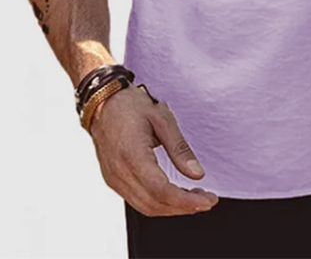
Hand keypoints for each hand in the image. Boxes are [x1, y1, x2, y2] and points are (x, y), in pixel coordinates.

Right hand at [88, 83, 219, 216]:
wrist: (103, 102)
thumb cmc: (130, 105)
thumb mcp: (162, 120)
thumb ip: (180, 149)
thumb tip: (197, 174)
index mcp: (132, 156)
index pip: (162, 191)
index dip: (186, 201)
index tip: (207, 200)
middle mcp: (119, 173)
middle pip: (154, 204)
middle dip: (184, 207)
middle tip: (206, 200)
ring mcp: (113, 179)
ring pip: (145, 207)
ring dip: (172, 208)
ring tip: (194, 198)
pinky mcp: (113, 179)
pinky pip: (137, 200)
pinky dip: (158, 202)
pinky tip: (173, 194)